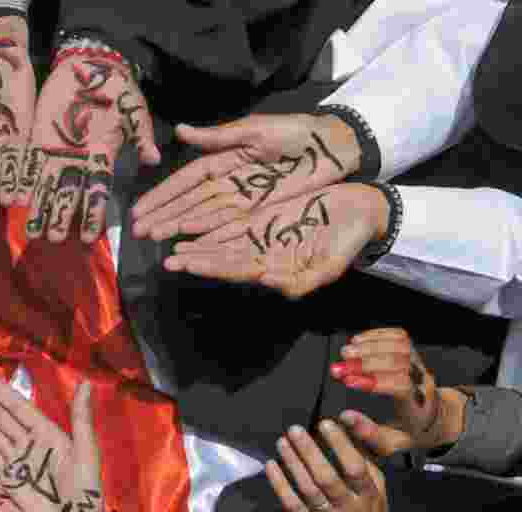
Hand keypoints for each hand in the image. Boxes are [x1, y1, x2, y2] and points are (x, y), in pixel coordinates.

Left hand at [22, 50, 157, 242]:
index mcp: (101, 158)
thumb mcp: (134, 111)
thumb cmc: (117, 89)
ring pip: (46, 185)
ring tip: (32, 231)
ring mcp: (56, 150)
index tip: (90, 238)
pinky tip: (15, 200)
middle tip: (54, 239)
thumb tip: (154, 159)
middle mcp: (77, 161)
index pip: (97, 193)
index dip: (93, 215)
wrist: (92, 65)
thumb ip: (141, 136)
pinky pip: (28, 163)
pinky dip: (22, 180)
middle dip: (61, 217)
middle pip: (68, 195)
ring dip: (39, 208)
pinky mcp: (39, 137)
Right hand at [131, 113, 360, 239]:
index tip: (140, 209)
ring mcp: (241, 199)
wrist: (332, 146)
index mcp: (222, 159)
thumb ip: (217, 137)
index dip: (162, 195)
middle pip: (188, 202)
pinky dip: (207, 234)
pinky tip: (188, 242)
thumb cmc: (295, 131)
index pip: (185, 181)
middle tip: (138, 231)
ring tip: (155, 238)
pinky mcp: (258, 212)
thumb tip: (179, 131)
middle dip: (163, 216)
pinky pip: (227, 225)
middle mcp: (226, 182)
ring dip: (178, 227)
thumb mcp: (254, 130)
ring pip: (203, 216)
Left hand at [166, 183, 388, 298]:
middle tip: (167, 259)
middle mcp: (261, 254)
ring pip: (222, 242)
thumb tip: (267, 281)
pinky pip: (233, 222)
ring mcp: (260, 236)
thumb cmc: (348, 242)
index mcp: (273, 268)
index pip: (234, 269)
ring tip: (171, 244)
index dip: (209, 267)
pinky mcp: (263, 218)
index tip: (185, 264)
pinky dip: (213, 225)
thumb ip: (300, 281)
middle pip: (221, 257)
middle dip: (194, 258)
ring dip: (197, 244)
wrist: (361, 211)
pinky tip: (192, 224)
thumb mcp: (329, 266)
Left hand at [266, 422, 392, 511]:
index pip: (354, 468)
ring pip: (307, 490)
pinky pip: (292, 504)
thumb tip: (347, 423)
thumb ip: (362, 457)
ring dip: (292, 463)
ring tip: (282, 441)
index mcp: (369, 495)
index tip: (325, 423)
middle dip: (309, 452)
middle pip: (326, 478)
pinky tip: (271, 465)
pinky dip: (280, 484)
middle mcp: (349, 508)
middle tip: (295, 429)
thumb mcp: (376, 485)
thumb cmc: (369, 508)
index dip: (340, 445)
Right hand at [332, 328, 466, 454]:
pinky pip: (400, 337)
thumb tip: (346, 417)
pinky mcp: (414, 355)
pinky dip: (378, 335)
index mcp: (417, 405)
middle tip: (340, 366)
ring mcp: (419, 365)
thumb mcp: (393, 444)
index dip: (374, 381)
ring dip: (370, 346)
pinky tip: (360, 340)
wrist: (435, 418)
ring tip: (347, 351)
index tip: (349, 382)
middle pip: (398, 362)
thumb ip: (370, 433)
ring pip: (400, 346)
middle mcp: (421, 381)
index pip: (401, 386)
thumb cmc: (412, 432)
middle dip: (366, 362)